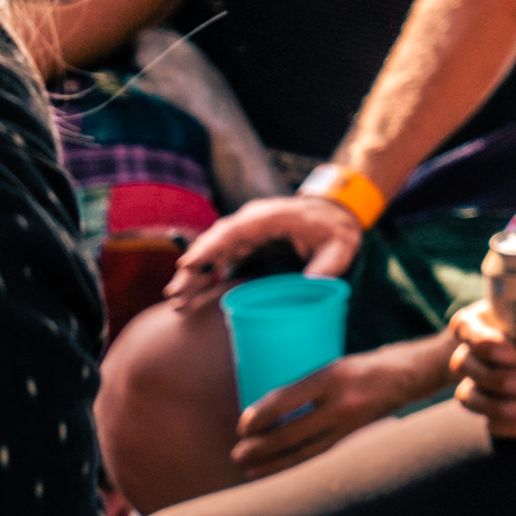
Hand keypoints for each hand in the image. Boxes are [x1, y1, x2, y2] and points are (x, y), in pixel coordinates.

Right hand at [166, 192, 363, 309]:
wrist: (335, 215)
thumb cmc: (335, 228)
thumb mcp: (340, 245)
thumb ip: (328, 264)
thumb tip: (314, 285)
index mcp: (270, 217)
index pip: (235, 230)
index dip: (211, 247)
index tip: (190, 264)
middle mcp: (251, 222)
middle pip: (215, 242)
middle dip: (194, 267)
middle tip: (176, 294)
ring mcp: (246, 232)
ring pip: (212, 251)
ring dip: (193, 275)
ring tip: (177, 300)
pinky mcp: (245, 244)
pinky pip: (219, 258)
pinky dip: (205, 275)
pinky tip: (191, 295)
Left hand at [230, 334, 441, 478]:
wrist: (414, 374)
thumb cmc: (368, 365)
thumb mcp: (336, 365)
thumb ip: (305, 387)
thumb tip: (265, 410)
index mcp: (334, 375)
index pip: (288, 399)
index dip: (261, 415)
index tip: (241, 426)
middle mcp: (342, 402)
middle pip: (293, 431)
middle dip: (261, 446)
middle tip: (237, 454)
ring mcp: (351, 424)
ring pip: (305, 451)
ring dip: (274, 462)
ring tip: (249, 470)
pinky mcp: (355, 438)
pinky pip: (319, 455)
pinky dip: (296, 465)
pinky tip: (279, 472)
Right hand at [450, 290, 515, 435]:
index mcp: (499, 317)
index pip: (466, 324)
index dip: (479, 338)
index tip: (510, 352)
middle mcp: (486, 349)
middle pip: (463, 362)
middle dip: (490, 375)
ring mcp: (490, 381)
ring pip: (469, 395)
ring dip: (493, 404)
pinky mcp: (502, 407)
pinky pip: (492, 422)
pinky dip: (511, 426)